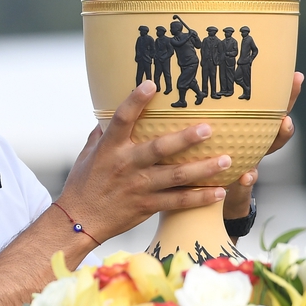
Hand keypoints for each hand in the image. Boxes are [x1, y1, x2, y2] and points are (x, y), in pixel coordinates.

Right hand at [57, 81, 229, 240]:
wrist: (79, 220)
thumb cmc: (83, 183)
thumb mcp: (88, 154)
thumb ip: (102, 133)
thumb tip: (109, 111)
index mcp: (110, 148)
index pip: (122, 119)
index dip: (135, 101)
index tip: (152, 84)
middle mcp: (126, 165)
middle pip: (159, 148)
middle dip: (186, 138)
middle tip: (209, 128)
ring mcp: (138, 186)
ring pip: (176, 176)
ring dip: (203, 168)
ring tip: (226, 159)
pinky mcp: (147, 205)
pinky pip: (178, 201)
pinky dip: (200, 198)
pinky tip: (220, 192)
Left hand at [223, 71, 303, 218]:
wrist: (216, 197)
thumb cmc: (214, 160)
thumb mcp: (215, 136)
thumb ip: (213, 118)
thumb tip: (199, 83)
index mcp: (250, 132)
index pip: (271, 110)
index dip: (286, 95)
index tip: (297, 77)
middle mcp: (255, 147)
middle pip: (277, 130)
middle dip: (286, 119)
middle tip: (288, 115)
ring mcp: (251, 165)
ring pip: (268, 150)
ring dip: (277, 139)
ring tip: (284, 128)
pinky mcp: (241, 186)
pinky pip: (246, 183)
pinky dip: (247, 179)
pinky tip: (246, 176)